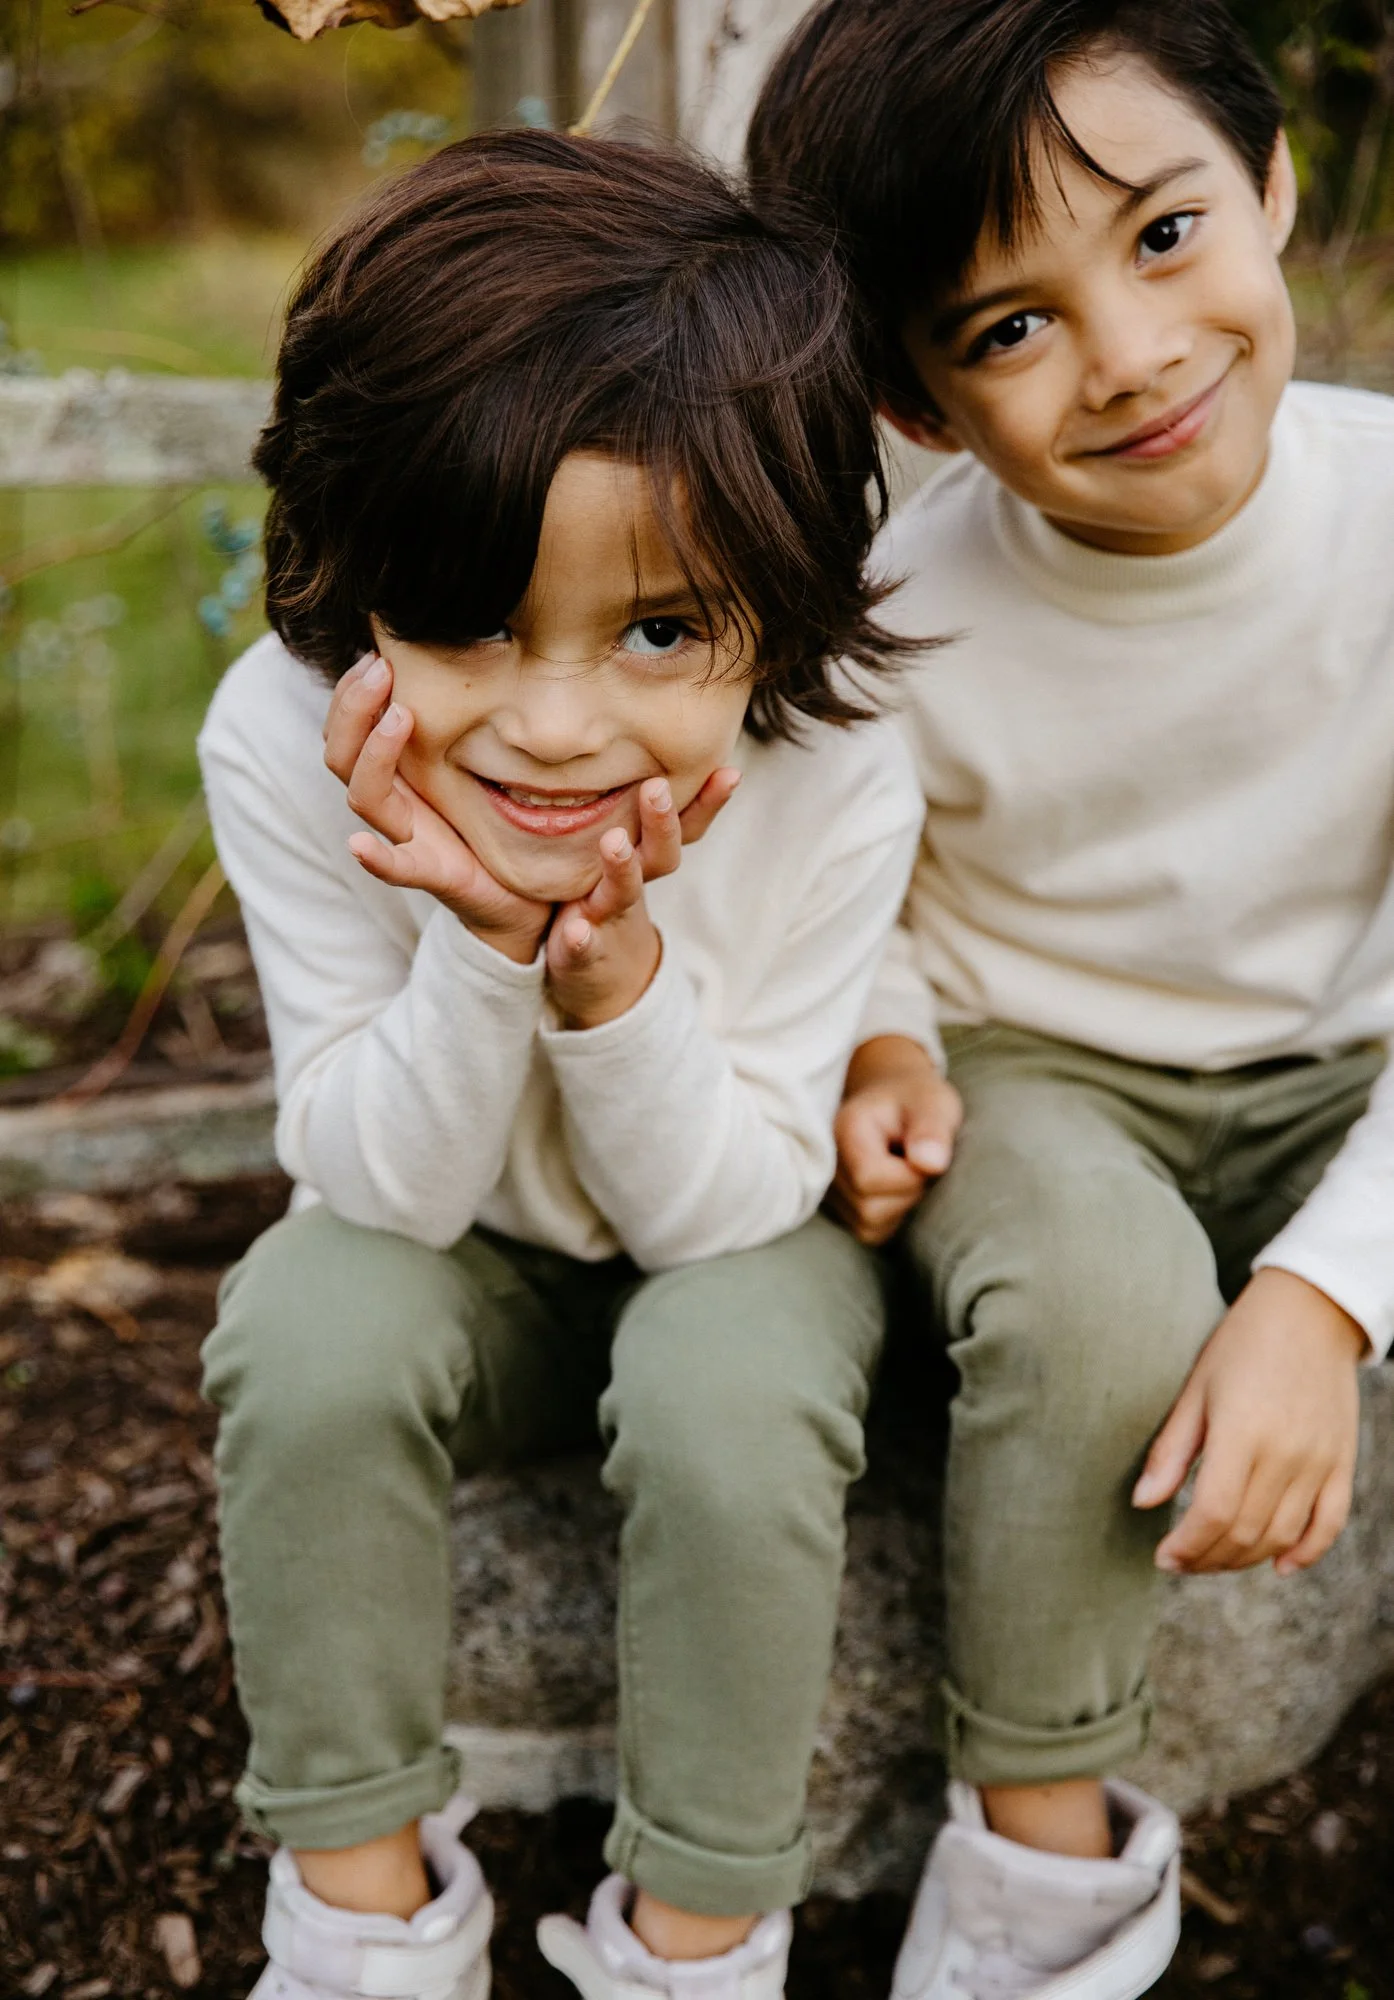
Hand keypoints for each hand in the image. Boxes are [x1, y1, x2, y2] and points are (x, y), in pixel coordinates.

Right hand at [325, 655, 549, 964]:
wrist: (519, 894)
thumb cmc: (495, 823)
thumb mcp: (476, 760)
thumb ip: (464, 717)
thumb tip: (475, 647)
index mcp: (397, 775)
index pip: (348, 728)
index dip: (351, 692)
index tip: (377, 652)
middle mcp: (392, 805)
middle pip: (340, 754)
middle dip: (354, 707)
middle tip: (380, 667)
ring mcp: (406, 839)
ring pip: (363, 798)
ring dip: (373, 753)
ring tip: (400, 715)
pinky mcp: (431, 874)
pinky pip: (395, 867)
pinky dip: (375, 857)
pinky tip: (358, 846)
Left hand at [547, 769, 739, 1028]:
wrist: (600, 979)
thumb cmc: (608, 900)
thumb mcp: (626, 855)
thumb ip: (633, 812)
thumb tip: (652, 754)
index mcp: (645, 858)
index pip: (683, 828)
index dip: (708, 803)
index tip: (731, 773)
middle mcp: (632, 885)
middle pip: (660, 855)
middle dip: (662, 823)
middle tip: (657, 788)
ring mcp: (608, 919)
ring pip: (622, 893)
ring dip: (622, 869)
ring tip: (614, 842)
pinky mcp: (582, 953)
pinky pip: (583, 947)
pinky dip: (583, 940)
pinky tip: (578, 931)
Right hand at [830, 1035, 962, 1244]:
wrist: (892, 1099)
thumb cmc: (915, 1101)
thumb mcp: (934, 1104)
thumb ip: (933, 1130)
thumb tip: (930, 1164)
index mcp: (844, 1131)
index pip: (869, 1178)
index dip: (908, 1176)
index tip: (924, 1154)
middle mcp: (825, 1164)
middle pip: (868, 1209)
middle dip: (907, 1194)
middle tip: (916, 1162)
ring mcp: (826, 1190)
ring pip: (869, 1227)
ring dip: (900, 1206)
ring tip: (904, 1172)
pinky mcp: (836, 1209)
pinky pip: (869, 1232)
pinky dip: (891, 1217)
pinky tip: (895, 1188)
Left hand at [1133, 1268, 1366, 1576]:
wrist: (1309, 1313)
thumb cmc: (1242, 1344)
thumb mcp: (1196, 1388)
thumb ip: (1172, 1449)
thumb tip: (1143, 1502)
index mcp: (1243, 1432)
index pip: (1214, 1513)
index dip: (1187, 1546)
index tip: (1164, 1556)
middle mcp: (1286, 1454)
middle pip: (1246, 1531)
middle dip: (1208, 1558)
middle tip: (1181, 1562)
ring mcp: (1320, 1462)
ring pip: (1283, 1535)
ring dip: (1246, 1559)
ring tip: (1214, 1559)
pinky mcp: (1342, 1463)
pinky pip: (1329, 1523)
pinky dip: (1305, 1552)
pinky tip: (1278, 1566)